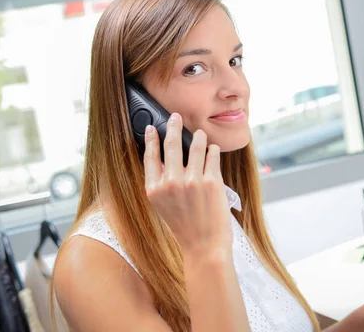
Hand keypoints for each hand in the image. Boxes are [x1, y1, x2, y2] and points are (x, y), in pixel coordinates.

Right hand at [143, 113, 231, 255]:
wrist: (204, 245)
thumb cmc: (185, 226)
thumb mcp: (162, 206)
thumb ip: (160, 183)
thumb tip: (163, 157)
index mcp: (154, 190)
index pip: (150, 156)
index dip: (151, 139)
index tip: (153, 127)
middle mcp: (171, 183)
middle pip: (171, 145)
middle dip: (173, 126)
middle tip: (175, 117)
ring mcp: (192, 181)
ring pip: (196, 146)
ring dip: (198, 137)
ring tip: (200, 134)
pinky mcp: (212, 181)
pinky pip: (212, 155)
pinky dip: (212, 149)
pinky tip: (213, 148)